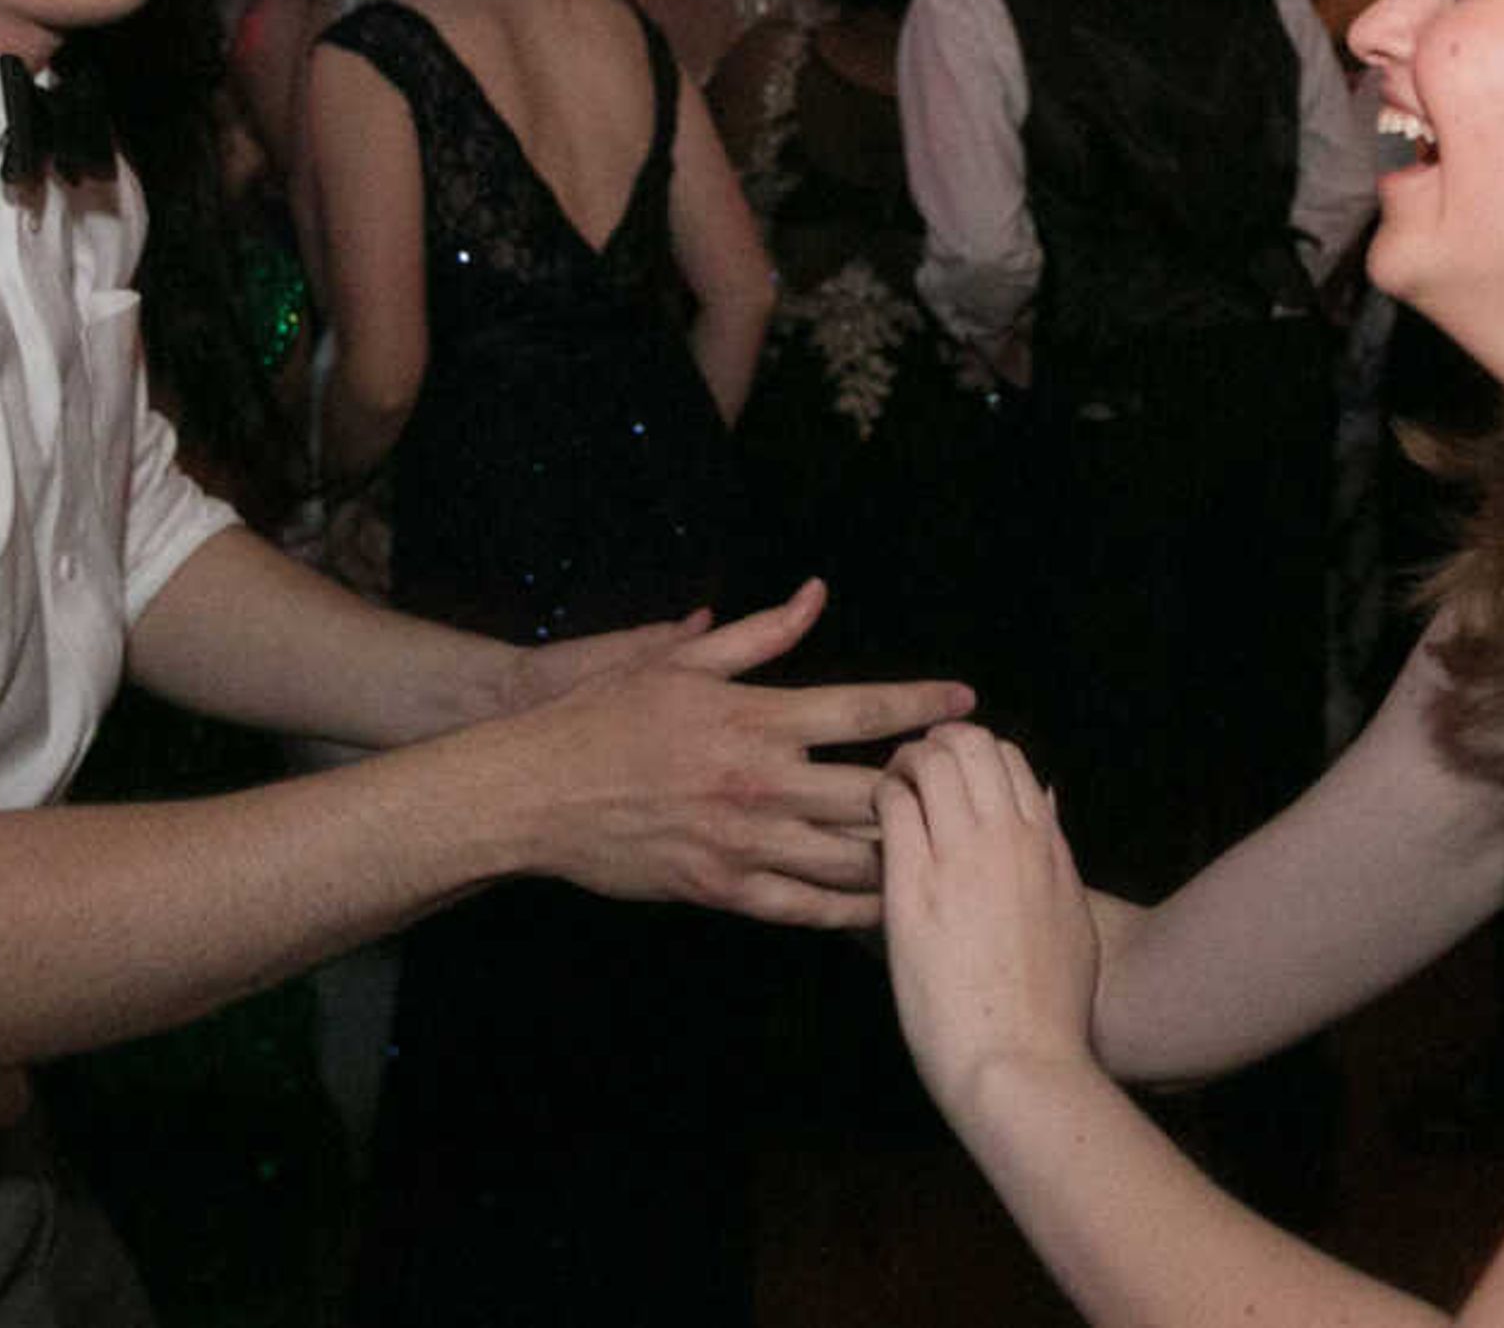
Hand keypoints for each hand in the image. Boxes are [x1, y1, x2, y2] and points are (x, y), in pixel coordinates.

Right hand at [505, 580, 971, 929]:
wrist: (538, 792)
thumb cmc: (606, 716)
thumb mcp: (680, 659)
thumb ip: (760, 633)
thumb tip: (817, 594)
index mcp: (755, 718)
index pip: (860, 710)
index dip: (920, 704)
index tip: (966, 703)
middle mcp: (760, 783)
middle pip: (871, 792)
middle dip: (925, 788)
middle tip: (965, 784)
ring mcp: (743, 843)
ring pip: (849, 858)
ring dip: (901, 851)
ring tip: (941, 843)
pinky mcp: (722, 890)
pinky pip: (804, 907)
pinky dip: (851, 908)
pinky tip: (885, 904)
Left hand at [879, 724, 1102, 1124]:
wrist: (1019, 1061)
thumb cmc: (1048, 1009)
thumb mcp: (1072, 918)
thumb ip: (1057, 855)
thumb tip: (1048, 800)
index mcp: (1046, 847)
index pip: (1009, 758)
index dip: (973, 755)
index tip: (951, 777)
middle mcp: (1008, 838)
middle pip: (970, 743)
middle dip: (935, 744)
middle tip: (912, 771)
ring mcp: (962, 859)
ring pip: (931, 761)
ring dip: (903, 764)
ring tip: (888, 790)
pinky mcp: (914, 888)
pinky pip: (892, 806)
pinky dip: (879, 798)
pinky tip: (871, 822)